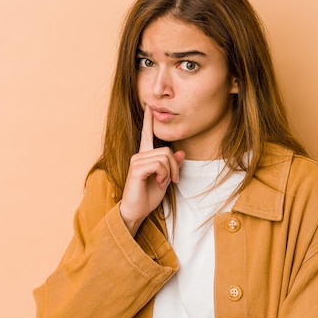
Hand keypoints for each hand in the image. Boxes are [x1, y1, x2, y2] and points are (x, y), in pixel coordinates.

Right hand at [120, 105, 184, 234]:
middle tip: (173, 180)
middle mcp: (139, 155)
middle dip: (174, 166)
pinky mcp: (137, 168)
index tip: (148, 106)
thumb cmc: (148, 197)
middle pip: (166, 150)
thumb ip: (172, 166)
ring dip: (169, 173)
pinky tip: (159, 183)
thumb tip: (181, 153)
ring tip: (164, 183)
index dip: (148, 121)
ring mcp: (137, 161)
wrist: (136, 211)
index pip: (146, 134)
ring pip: (164, 157)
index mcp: (145, 156)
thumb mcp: (166, 179)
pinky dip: (164, 175)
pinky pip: (159, 165)